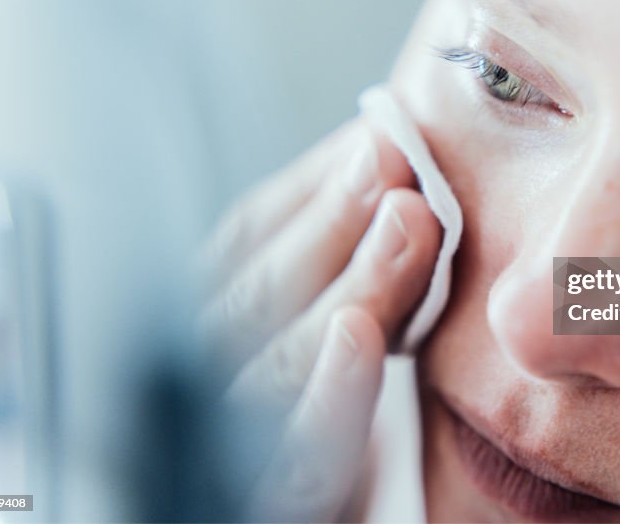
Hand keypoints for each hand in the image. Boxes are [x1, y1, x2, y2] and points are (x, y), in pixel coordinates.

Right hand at [199, 120, 441, 520]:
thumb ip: (348, 262)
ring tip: (407, 220)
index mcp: (223, 325)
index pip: (246, 242)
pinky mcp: (282, 502)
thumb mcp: (342, 321)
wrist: (331, 514)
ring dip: (347, 282)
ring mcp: (238, 447)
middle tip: (394, 158)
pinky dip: (325, 394)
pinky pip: (296, 458)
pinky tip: (358, 337)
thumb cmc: (334, 419)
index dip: (311, 186)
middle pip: (255, 293)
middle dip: (331, 218)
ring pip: (274, 361)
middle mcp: (212, 380)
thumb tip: (386, 158)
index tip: (377, 134)